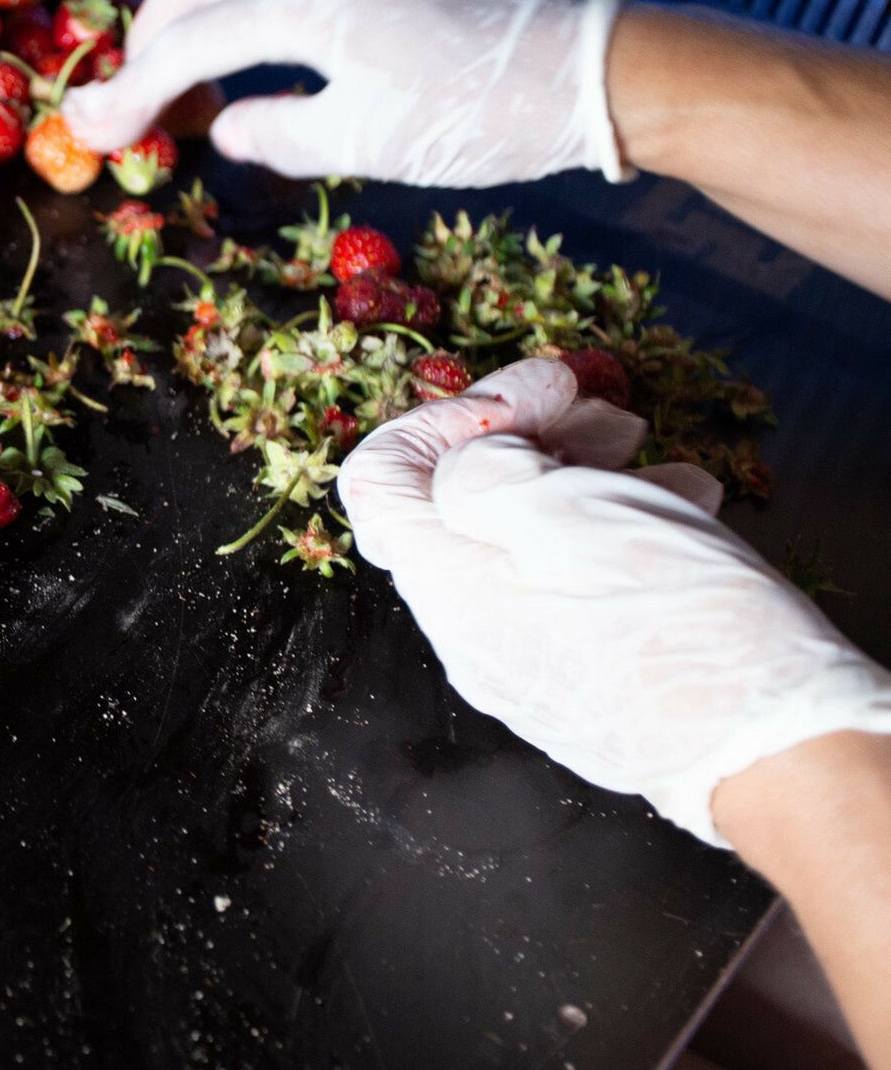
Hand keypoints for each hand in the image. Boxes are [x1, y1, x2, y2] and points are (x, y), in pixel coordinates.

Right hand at [62, 0, 629, 186]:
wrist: (582, 70)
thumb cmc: (474, 118)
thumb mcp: (365, 146)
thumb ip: (279, 135)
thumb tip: (224, 127)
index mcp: (302, 4)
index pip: (187, 48)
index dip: (131, 94)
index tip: (91, 130)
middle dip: (150, 32)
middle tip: (134, 92)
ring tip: (183, 45)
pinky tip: (253, 8)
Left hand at [337, 358, 890, 845]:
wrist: (774, 751)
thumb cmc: (670, 619)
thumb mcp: (564, 508)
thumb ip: (483, 474)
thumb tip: (463, 465)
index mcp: (443, 583)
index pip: (378, 482)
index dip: (436, 422)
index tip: (517, 400)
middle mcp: (467, 629)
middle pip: (456, 504)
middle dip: (521, 436)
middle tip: (597, 406)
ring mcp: (524, 660)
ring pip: (523, 539)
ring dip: (576, 474)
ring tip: (647, 449)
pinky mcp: (585, 675)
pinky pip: (570, 583)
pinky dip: (608, 526)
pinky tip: (678, 504)